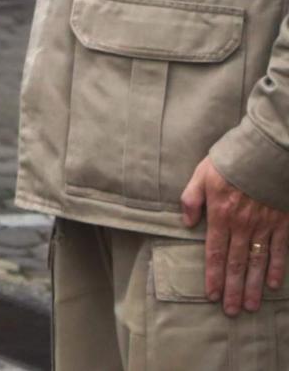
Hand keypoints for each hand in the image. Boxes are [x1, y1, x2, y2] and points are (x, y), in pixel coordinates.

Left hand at [181, 156, 288, 314]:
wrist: (265, 152)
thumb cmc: (230, 162)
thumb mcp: (201, 175)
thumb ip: (191, 199)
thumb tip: (186, 223)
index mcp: (220, 215)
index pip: (214, 252)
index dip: (213, 276)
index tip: (212, 295)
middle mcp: (242, 225)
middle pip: (236, 263)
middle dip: (233, 289)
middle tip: (232, 311)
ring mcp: (264, 226)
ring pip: (257, 262)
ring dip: (254, 286)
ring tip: (251, 306)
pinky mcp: (281, 223)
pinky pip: (279, 250)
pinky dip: (276, 268)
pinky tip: (274, 285)